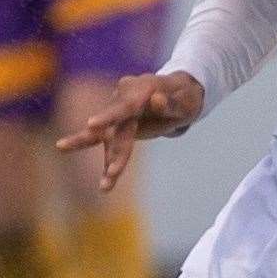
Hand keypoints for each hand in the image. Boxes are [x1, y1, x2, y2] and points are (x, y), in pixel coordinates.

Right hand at [55, 71, 205, 191]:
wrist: (177, 94)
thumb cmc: (184, 98)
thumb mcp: (185, 101)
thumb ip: (170, 103)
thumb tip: (156, 100)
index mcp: (139, 90)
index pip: (124, 106)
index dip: (108, 116)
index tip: (91, 125)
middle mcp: (123, 100)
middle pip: (115, 128)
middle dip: (112, 151)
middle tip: (105, 168)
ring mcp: (118, 114)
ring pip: (109, 140)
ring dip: (108, 163)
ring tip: (105, 187)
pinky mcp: (118, 128)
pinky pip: (113, 147)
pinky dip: (111, 164)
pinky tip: (106, 186)